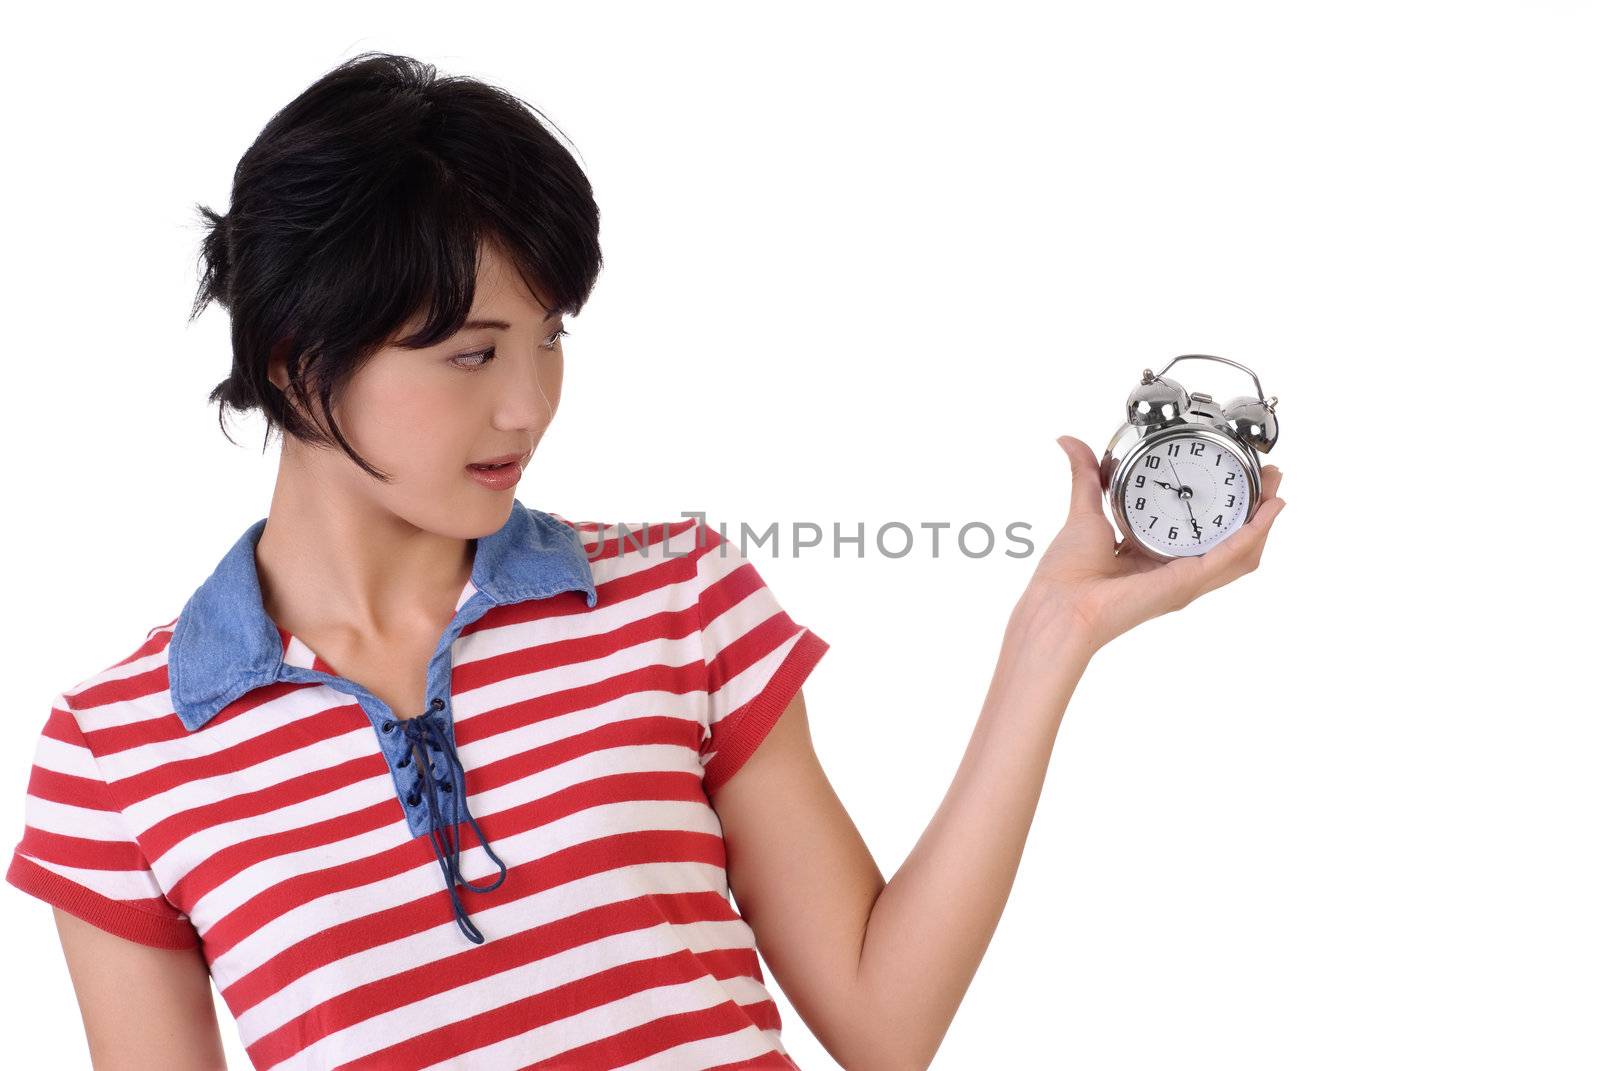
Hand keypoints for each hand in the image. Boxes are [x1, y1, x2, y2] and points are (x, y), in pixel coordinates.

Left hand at [1022, 434, 1286, 653]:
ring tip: (1278, 492)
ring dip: (1264, 521)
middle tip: (1272, 479)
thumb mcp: (1085, 511)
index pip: (1203, 530)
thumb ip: (1086, 476)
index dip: (1226, 505)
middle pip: (1232, 542)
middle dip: (1257, 511)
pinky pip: (1229, 558)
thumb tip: (1069, 441)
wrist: (1060, 603)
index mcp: (1154, 555)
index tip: (1237, 474)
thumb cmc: (1066, 573)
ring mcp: (1184, 580)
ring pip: (1241, 553)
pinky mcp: (1185, 583)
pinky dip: (1252, 535)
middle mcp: (1174, 570)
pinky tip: (1267, 514)